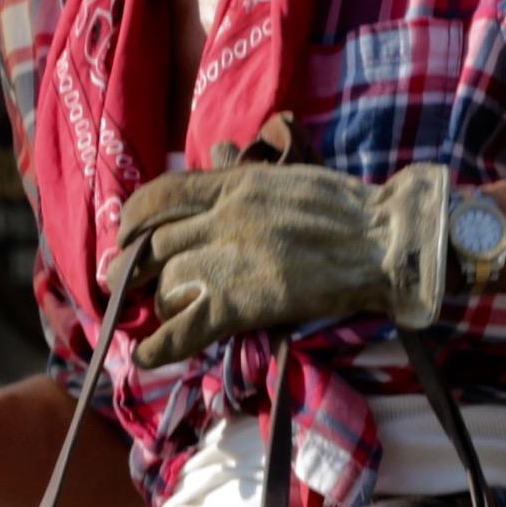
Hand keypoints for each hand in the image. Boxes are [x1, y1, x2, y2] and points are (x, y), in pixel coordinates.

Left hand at [117, 160, 449, 367]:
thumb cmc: (345, 208)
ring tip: (146, 312)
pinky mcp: (242, 303)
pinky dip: (158, 346)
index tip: (127, 232)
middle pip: (155, 245)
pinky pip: (185, 327)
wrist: (387, 243)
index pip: (162, 195)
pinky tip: (143, 356)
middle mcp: (221, 220)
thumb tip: (218, 150)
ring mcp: (228, 262)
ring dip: (153, 302)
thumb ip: (245, 170)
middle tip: (118, 279)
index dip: (134, 217)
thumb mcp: (286, 175)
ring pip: (166, 283)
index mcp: (233, 185)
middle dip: (130, 265)